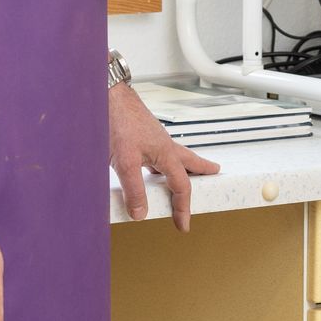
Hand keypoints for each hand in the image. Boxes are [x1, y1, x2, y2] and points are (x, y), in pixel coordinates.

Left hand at [109, 83, 220, 230]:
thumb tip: (141, 213)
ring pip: (173, 156)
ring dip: (182, 166)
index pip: (181, 186)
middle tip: (214, 173)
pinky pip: (157, 152)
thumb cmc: (117, 121)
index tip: (183, 225)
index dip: (183, 208)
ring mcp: (153, 138)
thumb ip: (134, 190)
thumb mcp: (125, 162)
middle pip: (189, 161)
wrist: (106, 95)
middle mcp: (163, 144)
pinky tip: (150, 165)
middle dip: (201, 170)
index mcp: (166, 153)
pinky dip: (161, 162)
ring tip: (186, 173)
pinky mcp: (141, 134)